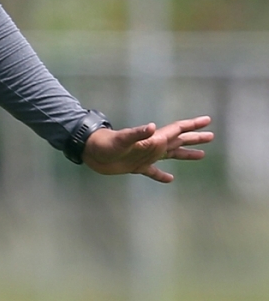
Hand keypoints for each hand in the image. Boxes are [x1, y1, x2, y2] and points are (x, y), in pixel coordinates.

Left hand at [82, 115, 214, 182]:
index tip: (207, 120)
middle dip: (194, 138)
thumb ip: (138, 134)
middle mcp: (151, 146)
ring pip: (170, 155)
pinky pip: (153, 172)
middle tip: (211, 135)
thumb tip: (153, 127)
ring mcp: (144, 156)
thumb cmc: (105, 144)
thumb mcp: (122, 139)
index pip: (177, 130)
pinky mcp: (136, 166)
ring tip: (201, 155)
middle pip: (178, 141)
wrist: (90, 152)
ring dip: (186, 154)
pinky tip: (170, 179)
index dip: (192, 125)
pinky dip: (162, 175)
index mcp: (152, 139)